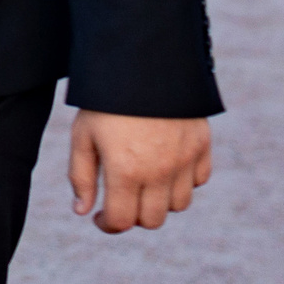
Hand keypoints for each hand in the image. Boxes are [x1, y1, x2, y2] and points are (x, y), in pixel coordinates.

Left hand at [69, 110, 211, 233]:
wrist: (143, 59)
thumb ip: (81, 176)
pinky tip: (166, 166)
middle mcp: (159, 171)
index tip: (100, 216)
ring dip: (160, 201)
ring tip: (144, 181)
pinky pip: (199, 180)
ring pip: (179, 205)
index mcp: (126, 171)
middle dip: (133, 215)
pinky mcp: (202, 145)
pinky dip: (184, 181)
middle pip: (152, 220)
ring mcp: (184, 159)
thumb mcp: (83, 134)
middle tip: (121, 197)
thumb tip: (83, 211)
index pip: (122, 221)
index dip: (107, 224)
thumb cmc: (105, 98)